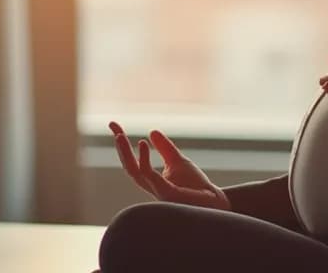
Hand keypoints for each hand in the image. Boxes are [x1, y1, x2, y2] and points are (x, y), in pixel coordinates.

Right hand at [108, 122, 229, 210]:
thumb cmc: (195, 186)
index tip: (114, 126)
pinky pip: (150, 176)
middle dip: (120, 149)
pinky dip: (143, 160)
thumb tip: (151, 131)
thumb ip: (164, 148)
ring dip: (125, 153)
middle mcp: (152, 187)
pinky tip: (142, 143)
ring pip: (135, 172)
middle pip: (129, 168)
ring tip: (119, 135)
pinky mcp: (168, 193)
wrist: (214, 201)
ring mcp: (158, 191)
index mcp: (152, 181)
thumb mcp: (178, 161)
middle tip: (114, 128)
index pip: (133, 163)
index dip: (123, 146)